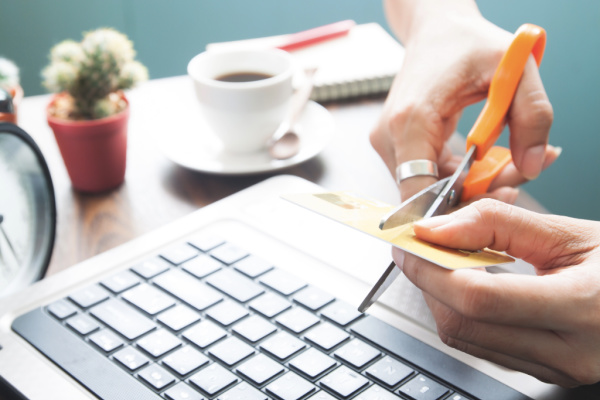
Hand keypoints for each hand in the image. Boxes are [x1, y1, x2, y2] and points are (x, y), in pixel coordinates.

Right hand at [372, 1, 558, 201]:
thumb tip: (533, 166)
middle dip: (474, 194)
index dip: (452, 212)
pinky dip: (457, 175)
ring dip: (468, 185)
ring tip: (506, 164)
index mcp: (411, 121)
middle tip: (516, 174)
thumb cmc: (467, 43)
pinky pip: (427, 175)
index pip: (418, 192)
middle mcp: (389, 136)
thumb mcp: (513, 69)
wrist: (437, 29)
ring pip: (428, 187)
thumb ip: (533, 116)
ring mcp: (388, 142)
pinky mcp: (395, 145)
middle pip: (428, 193)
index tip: (491, 208)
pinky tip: (485, 161)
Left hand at [394, 199, 599, 386]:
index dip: (430, 269)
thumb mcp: (572, 233)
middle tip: (416, 250)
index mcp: (584, 308)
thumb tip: (437, 230)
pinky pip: (487, 348)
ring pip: (467, 341)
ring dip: (442, 300)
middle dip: (426, 284)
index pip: (479, 298)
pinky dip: (465, 316)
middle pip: (463, 325)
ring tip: (441, 263)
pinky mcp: (549, 374)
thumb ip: (499, 226)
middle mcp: (569, 353)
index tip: (408, 244)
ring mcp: (558, 370)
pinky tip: (467, 287)